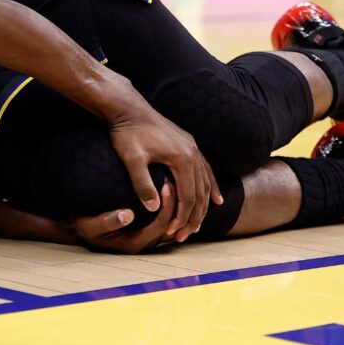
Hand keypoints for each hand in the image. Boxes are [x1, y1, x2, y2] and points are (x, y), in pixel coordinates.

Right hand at [72, 182, 178, 252]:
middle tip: (175, 181)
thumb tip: (128, 215)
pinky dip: (171, 208)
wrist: (81, 227)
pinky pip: (166, 222)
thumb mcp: (89, 225)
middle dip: (176, 205)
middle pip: (170, 226)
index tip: (166, 185)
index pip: (160, 226)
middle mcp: (144, 245)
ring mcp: (147, 240)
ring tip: (175, 184)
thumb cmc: (84, 224)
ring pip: (171, 225)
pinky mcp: (147, 232)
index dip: (167, 207)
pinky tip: (170, 191)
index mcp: (133, 245)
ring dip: (176, 207)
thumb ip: (107, 222)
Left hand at [108, 105, 221, 242]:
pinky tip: (215, 198)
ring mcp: (193, 148)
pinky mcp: (188, 144)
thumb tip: (154, 209)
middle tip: (184, 236)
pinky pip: (205, 169)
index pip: (188, 197)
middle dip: (194, 218)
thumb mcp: (132, 159)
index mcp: (181, 159)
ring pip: (206, 183)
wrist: (128, 108)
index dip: (182, 218)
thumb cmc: (127, 133)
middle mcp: (193, 153)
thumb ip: (142, 183)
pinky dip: (211, 186)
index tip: (172, 233)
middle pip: (200, 193)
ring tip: (198, 225)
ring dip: (204, 206)